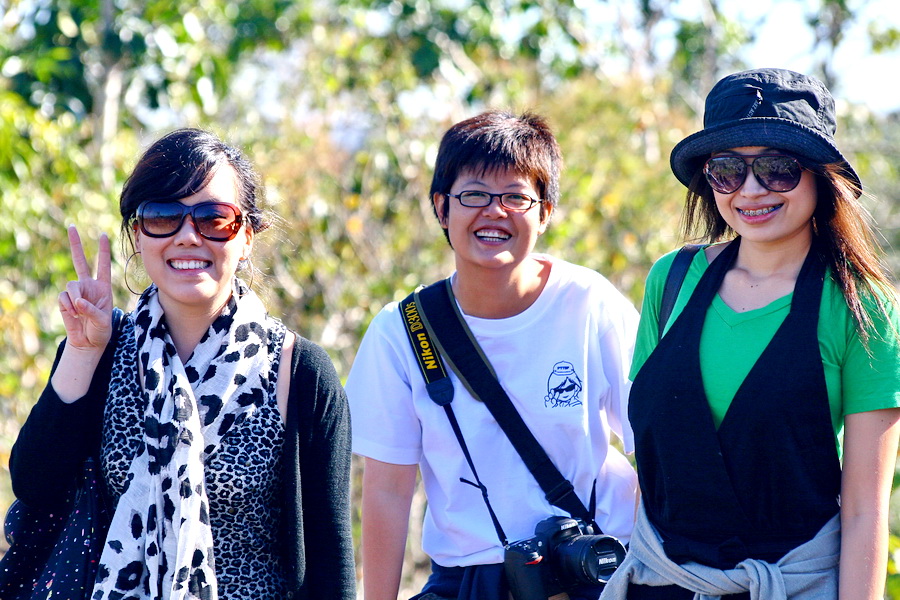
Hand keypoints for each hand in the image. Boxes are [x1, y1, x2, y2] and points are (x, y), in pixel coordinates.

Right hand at [58, 225, 113, 351]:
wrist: (88, 342)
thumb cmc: (101, 331)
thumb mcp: (103, 321)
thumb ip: (91, 310)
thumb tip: (77, 301)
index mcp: (103, 287)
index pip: (103, 265)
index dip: (103, 251)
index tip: (103, 234)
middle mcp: (88, 286)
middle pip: (80, 261)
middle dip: (76, 244)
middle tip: (71, 226)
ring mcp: (75, 292)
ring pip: (71, 285)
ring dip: (75, 298)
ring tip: (80, 311)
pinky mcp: (64, 301)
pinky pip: (63, 298)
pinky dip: (68, 306)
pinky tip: (73, 315)